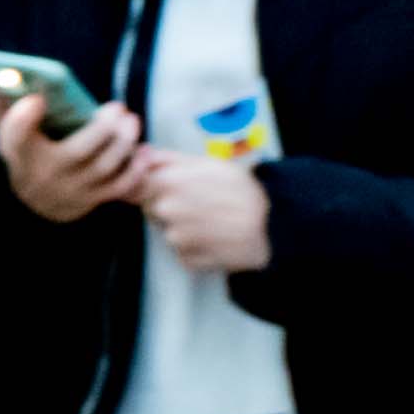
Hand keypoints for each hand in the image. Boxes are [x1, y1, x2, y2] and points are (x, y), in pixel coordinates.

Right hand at [0, 87, 145, 224]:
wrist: (34, 200)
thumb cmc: (26, 152)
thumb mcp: (9, 131)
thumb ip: (4, 103)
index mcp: (20, 152)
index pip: (16, 136)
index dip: (23, 118)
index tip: (36, 99)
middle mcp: (45, 175)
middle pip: (76, 153)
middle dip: (102, 129)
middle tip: (119, 107)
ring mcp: (71, 191)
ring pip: (103, 168)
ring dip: (123, 144)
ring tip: (132, 122)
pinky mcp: (92, 200)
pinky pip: (120, 187)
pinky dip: (136, 169)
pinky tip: (144, 151)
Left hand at [140, 149, 271, 272]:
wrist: (272, 224)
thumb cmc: (241, 191)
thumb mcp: (208, 163)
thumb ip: (169, 158)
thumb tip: (140, 153)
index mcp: (169, 182)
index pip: (140, 184)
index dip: (156, 185)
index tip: (173, 187)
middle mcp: (168, 210)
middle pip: (153, 209)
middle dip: (170, 206)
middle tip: (200, 204)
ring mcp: (177, 238)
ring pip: (169, 232)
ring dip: (184, 229)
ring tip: (212, 222)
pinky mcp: (189, 261)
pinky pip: (184, 254)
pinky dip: (196, 249)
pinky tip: (215, 239)